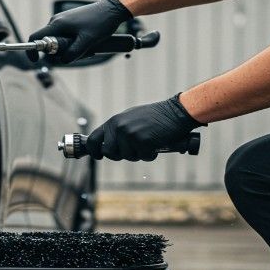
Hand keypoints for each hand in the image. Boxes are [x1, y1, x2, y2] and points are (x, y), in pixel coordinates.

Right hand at [27, 0, 131, 62]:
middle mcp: (57, 21)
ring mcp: (63, 20)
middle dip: (60, 52)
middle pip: (49, 42)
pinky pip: (66, 36)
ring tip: (87, 46)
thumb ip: (73, 53)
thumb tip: (63, 61)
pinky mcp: (71, 21)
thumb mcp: (87, 42)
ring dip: (69, 48)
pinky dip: (73, 42)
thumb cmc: (101, 23)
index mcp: (57, 24)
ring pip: (59, 40)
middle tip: (79, 53)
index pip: (35, 38)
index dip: (32, 51)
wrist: (113, 9)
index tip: (36, 60)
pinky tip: (87, 41)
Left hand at [87, 95, 204, 160]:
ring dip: (138, 154)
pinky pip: (143, 157)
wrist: (175, 112)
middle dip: (120, 155)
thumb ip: (117, 130)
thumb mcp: (130, 119)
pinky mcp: (142, 141)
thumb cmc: (155, 117)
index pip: (93, 139)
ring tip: (148, 143)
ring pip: (127, 156)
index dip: (94, 151)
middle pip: (109, 153)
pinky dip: (150, 155)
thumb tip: (106, 147)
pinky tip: (155, 144)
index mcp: (113, 121)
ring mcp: (129, 134)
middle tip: (133, 150)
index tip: (98, 156)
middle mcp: (118, 127)